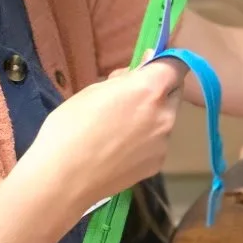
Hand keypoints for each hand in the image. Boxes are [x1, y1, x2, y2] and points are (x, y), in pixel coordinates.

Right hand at [22, 65, 180, 221]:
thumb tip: (146, 65)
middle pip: (175, 92)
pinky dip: (146, 139)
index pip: (177, 66)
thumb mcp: (94, 90)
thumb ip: (127, 77)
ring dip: (152, 115)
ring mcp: (164, 142)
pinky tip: (119, 149)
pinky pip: (157, 142)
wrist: (64, 179)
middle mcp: (165, 115)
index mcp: (150, 90)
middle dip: (159, 90)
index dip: (166, 64)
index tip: (151, 67)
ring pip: (166, 118)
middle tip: (129, 97)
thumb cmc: (70, 127)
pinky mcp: (158, 164)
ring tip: (119, 128)